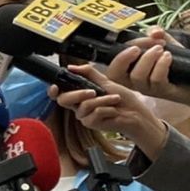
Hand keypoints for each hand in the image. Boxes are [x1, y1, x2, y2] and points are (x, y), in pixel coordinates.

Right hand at [52, 63, 168, 158]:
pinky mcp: (91, 124)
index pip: (60, 93)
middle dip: (78, 93)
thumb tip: (71, 67)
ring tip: (115, 99)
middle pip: (64, 100)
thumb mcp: (106, 82)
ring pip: (84, 105)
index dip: (53, 90)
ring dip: (103, 100)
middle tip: (93, 91)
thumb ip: (88, 73)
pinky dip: (108, 109)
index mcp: (80, 96)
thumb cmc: (124, 100)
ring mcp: (84, 116)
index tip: (55, 86)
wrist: (137, 114)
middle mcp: (79, 106)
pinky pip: (95, 112)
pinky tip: (115, 111)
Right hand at [102, 34, 189, 106]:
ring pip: (137, 76)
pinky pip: (155, 79)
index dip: (120, 52)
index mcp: (129, 70)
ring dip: (148, 58)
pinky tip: (168, 56)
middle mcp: (134, 82)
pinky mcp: (162, 91)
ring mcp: (147, 88)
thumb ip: (156, 34)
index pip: (112, 64)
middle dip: (123, 58)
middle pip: (115, 74)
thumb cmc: (176, 62)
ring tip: (161, 49)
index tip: (138, 41)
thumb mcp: (163, 43)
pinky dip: (161, 65)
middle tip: (137, 48)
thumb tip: (154, 31)